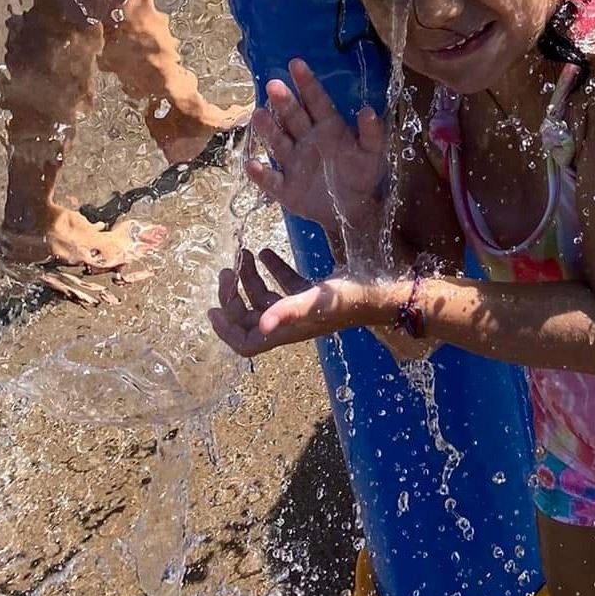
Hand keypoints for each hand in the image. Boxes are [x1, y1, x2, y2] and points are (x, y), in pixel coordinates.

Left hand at [208, 246, 372, 357]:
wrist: (382, 291)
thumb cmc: (350, 298)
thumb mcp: (317, 301)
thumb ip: (288, 310)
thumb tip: (260, 325)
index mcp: (285, 330)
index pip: (245, 343)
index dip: (225, 330)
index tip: (212, 308)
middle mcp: (289, 322)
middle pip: (249, 318)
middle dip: (233, 296)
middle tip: (226, 270)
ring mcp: (301, 308)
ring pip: (264, 298)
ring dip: (249, 279)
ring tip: (243, 255)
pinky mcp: (313, 294)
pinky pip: (285, 284)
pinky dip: (273, 269)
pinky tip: (266, 253)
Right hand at [246, 59, 385, 241]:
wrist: (351, 211)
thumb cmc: (362, 175)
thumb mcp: (372, 154)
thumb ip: (371, 133)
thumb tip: (368, 109)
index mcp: (328, 128)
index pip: (317, 101)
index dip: (307, 83)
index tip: (296, 63)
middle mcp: (307, 140)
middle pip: (294, 117)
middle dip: (285, 102)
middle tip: (274, 84)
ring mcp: (293, 163)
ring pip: (278, 142)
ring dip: (268, 129)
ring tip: (259, 114)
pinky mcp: (284, 188)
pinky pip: (270, 180)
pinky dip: (261, 174)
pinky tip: (253, 164)